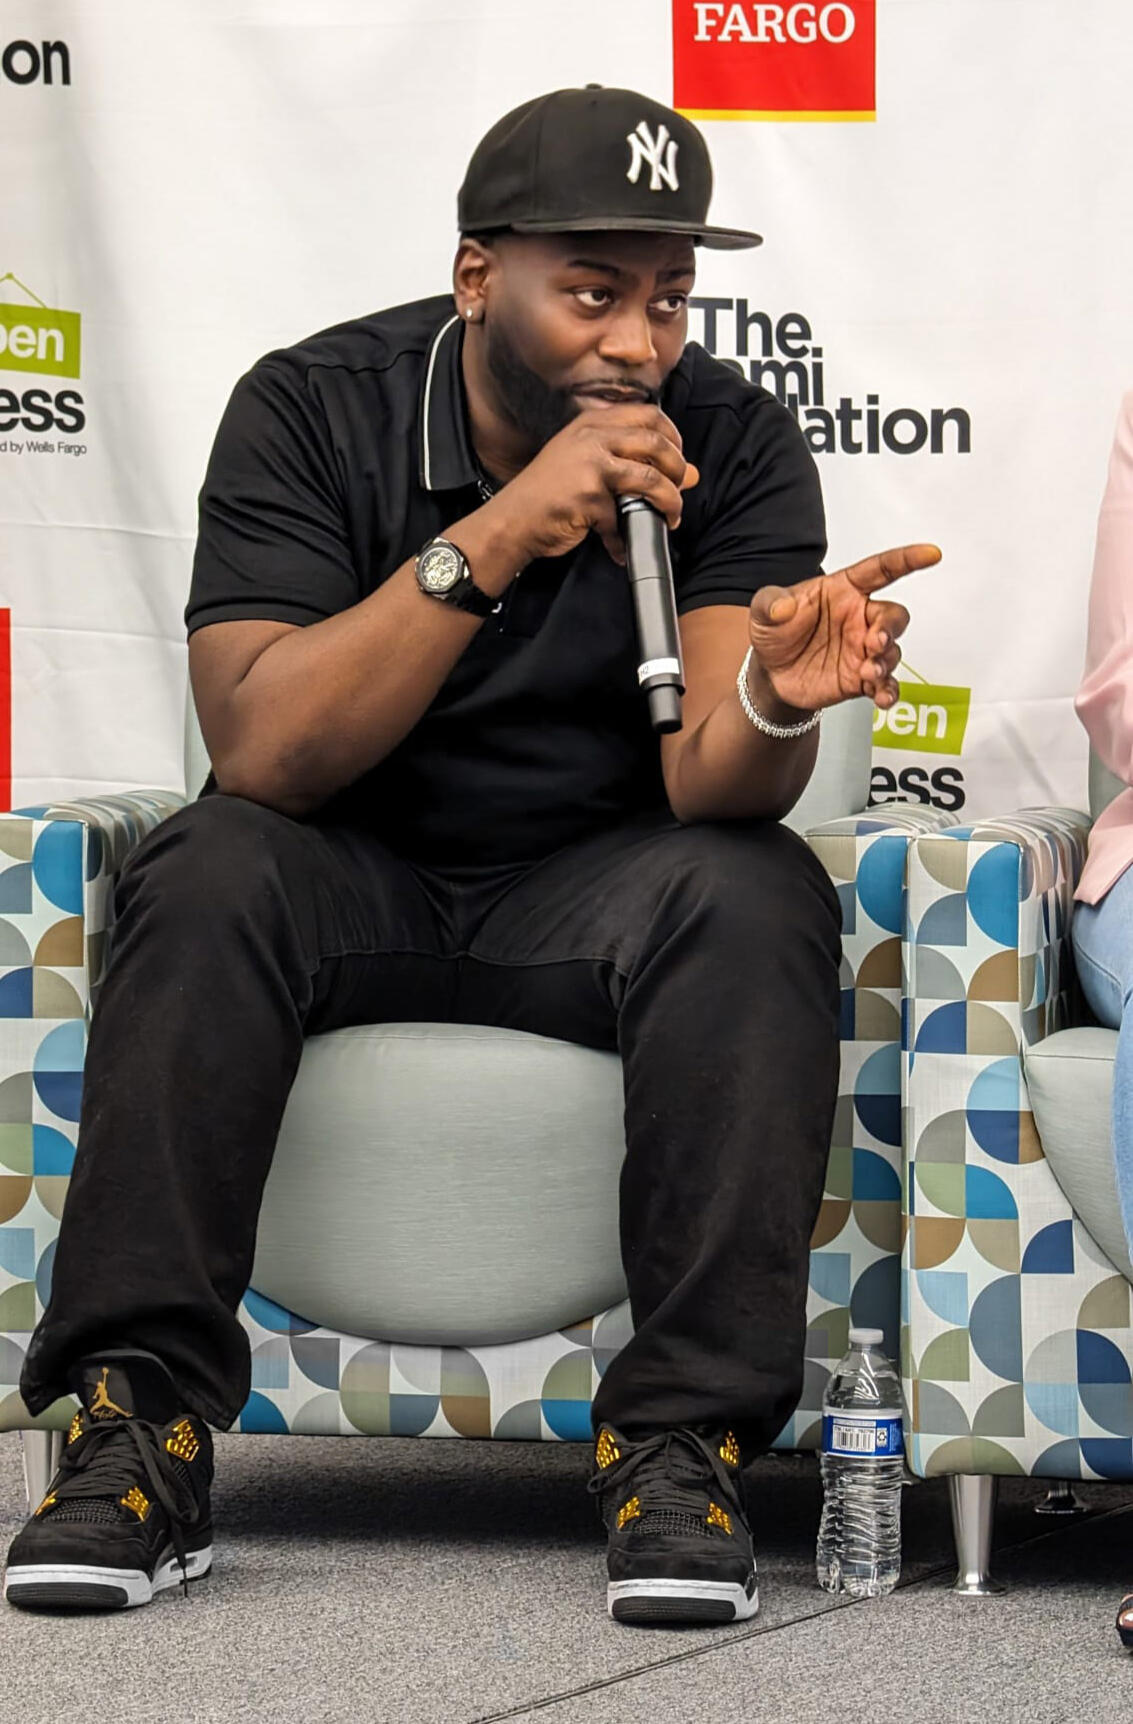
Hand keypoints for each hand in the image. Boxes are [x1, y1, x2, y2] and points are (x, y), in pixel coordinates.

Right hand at [481, 404, 698, 566]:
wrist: (511, 521)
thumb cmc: (546, 494)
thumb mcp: (585, 464)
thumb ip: (630, 461)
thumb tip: (689, 473)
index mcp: (591, 423)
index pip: (649, 414)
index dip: (672, 436)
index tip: (677, 458)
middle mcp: (591, 437)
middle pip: (656, 441)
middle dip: (677, 467)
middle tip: (679, 488)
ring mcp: (590, 464)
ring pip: (651, 477)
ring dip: (669, 501)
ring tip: (669, 517)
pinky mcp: (589, 495)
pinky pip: (622, 517)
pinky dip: (625, 537)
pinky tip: (620, 546)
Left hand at [747, 544, 942, 713]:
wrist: (771, 675)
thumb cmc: (776, 633)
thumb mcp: (764, 612)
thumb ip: (770, 603)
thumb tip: (783, 607)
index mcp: (844, 591)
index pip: (881, 570)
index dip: (907, 560)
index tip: (931, 554)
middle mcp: (860, 618)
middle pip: (894, 615)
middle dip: (891, 627)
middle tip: (876, 640)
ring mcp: (864, 649)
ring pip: (893, 650)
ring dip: (886, 661)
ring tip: (868, 671)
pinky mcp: (862, 678)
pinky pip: (886, 684)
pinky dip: (889, 691)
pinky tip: (882, 698)